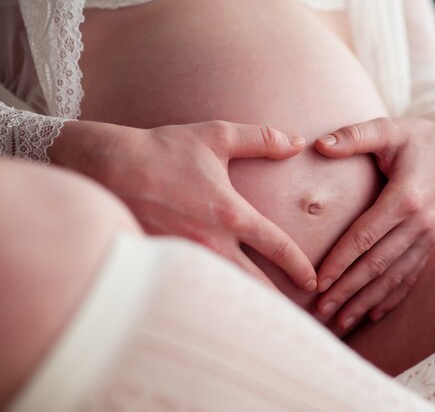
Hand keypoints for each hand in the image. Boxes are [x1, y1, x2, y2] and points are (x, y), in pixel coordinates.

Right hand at [49, 119, 316, 290]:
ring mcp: (184, 257)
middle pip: (255, 285)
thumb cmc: (162, 150)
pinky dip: (207, 301)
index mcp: (230, 214)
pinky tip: (214, 309)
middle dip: (277, 303)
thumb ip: (262, 139)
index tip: (312, 281)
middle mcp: (210, 242)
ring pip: (223, 292)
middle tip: (294, 315)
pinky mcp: (160, 264)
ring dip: (244, 305)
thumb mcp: (216, 136)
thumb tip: (298, 142)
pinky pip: (191, 290)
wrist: (103, 166)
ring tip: (259, 318)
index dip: (300, 267)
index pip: (277, 247)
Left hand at [314, 113, 434, 329]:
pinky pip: (412, 275)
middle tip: (320, 311)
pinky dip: (393, 297)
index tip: (318, 281)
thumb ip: (354, 136)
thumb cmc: (417, 137)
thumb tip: (317, 145)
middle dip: (348, 290)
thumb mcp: (387, 128)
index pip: (365, 237)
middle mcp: (420, 223)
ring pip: (394, 277)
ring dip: (367, 300)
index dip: (340, 261)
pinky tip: (373, 313)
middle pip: (377, 264)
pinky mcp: (432, 242)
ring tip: (341, 321)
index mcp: (405, 197)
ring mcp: (429, 236)